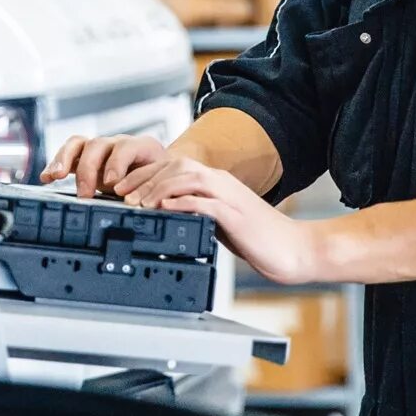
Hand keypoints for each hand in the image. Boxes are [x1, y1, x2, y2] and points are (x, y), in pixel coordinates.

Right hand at [41, 133, 166, 198]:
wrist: (160, 172)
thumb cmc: (162, 179)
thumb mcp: (163, 184)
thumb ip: (154, 192)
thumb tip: (145, 208)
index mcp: (142, 147)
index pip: (126, 147)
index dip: (117, 163)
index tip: (111, 183)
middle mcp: (118, 144)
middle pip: (98, 144)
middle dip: (88, 169)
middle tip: (85, 193)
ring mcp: (101, 150)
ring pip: (78, 144)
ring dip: (64, 159)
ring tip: (55, 176)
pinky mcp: (87, 158)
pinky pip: (68, 154)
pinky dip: (55, 164)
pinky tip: (46, 178)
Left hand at [120, 160, 317, 284]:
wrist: (294, 250)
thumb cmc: (259, 238)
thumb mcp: (220, 220)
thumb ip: (198, 212)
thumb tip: (168, 213)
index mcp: (217, 182)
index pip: (174, 166)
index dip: (145, 174)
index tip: (123, 187)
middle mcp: (222, 183)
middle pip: (176, 166)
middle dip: (144, 178)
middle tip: (121, 194)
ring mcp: (230, 197)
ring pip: (187, 178)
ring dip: (158, 188)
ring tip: (137, 202)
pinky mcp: (236, 215)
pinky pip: (206, 201)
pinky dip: (184, 202)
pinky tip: (166, 208)